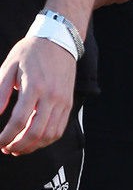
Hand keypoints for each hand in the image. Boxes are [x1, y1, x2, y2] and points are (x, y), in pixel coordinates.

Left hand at [0, 36, 75, 154]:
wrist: (58, 41)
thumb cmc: (30, 53)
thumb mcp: (9, 67)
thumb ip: (0, 92)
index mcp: (34, 87)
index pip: (19, 120)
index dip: (6, 136)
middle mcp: (52, 96)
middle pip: (36, 132)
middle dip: (18, 145)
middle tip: (6, 148)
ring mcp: (63, 101)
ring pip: (49, 135)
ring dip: (33, 146)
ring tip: (18, 148)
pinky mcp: (68, 104)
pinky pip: (59, 129)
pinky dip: (45, 140)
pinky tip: (33, 140)